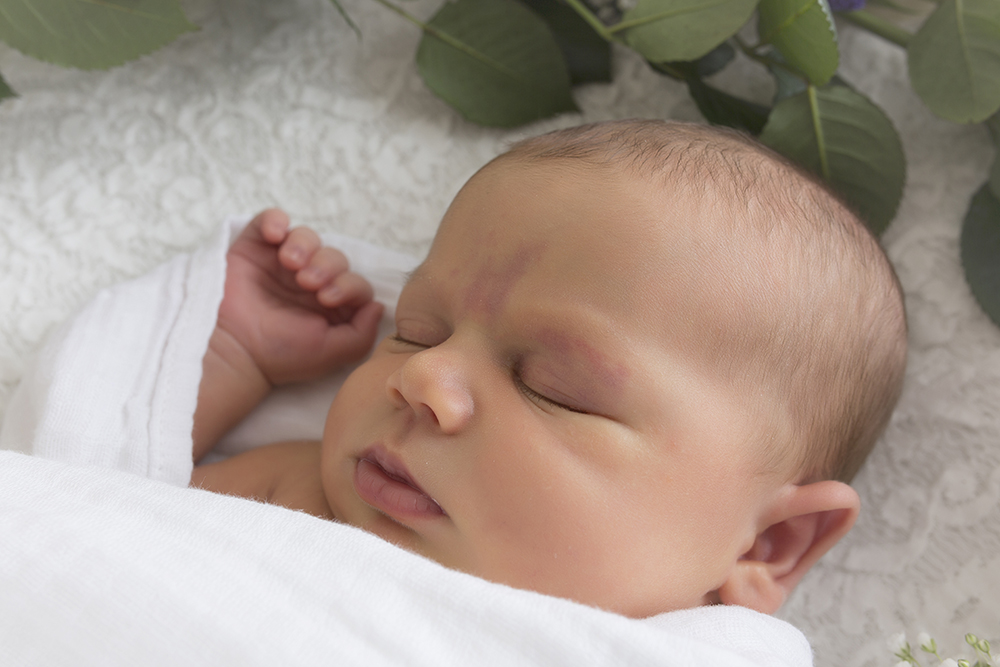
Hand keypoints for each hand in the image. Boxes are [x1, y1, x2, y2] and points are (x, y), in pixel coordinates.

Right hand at [216, 209, 383, 385]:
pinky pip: (270, 221)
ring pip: (306, 237)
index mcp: (329, 306)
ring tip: (290, 263)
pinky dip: (275, 220)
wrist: (231, 349)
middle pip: (334, 257)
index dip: (348, 284)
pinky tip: (275, 235)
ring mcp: (280, 264)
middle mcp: (308, 283)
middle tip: (308, 282)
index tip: (327, 297)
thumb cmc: (280, 355)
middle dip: (327, 265)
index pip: (354, 283)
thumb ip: (361, 333)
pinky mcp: (253, 248)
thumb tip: (377, 307)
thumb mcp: (330, 353)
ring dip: (304, 245)